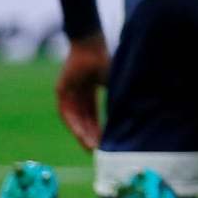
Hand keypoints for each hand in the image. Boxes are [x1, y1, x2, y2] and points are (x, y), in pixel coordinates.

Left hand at [55, 35, 111, 150]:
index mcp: (91, 92)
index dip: (100, 130)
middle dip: (92, 136)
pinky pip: (67, 113)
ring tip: (91, 147)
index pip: (94, 117)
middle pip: (85, 121)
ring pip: (76, 120)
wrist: (90, 45)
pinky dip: (74, 124)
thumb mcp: (114, 85)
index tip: (107, 144)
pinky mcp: (61, 92)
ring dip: (83, 134)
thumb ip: (118, 99)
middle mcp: (78, 96)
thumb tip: (137, 115)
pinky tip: (81, 134)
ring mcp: (69, 94)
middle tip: (99, 152)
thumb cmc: (105, 61)